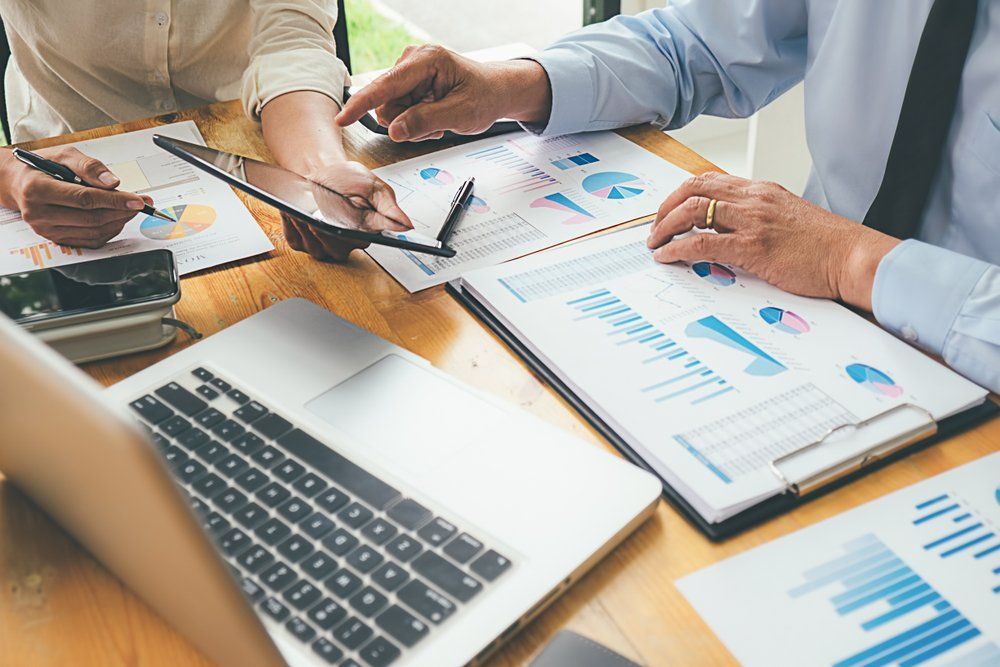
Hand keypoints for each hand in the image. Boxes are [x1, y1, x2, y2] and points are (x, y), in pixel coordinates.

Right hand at [0, 146, 149, 247]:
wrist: (19, 183)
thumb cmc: (42, 166)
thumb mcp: (63, 155)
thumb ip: (89, 166)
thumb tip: (112, 182)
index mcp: (38, 189)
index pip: (85, 199)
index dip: (115, 200)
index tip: (138, 200)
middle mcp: (39, 213)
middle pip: (91, 218)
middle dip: (122, 211)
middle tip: (140, 204)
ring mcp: (46, 230)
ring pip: (93, 232)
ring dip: (118, 222)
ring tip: (130, 209)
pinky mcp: (55, 239)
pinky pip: (89, 240)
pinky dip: (109, 231)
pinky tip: (117, 219)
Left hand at [282, 161, 411, 261]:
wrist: (321, 170)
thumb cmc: (347, 179)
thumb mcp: (373, 187)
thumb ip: (389, 208)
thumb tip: (406, 226)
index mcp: (368, 231)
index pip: (369, 244)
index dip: (360, 239)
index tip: (354, 231)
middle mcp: (347, 242)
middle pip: (339, 248)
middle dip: (329, 231)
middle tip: (322, 214)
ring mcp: (325, 243)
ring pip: (317, 247)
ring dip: (308, 228)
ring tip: (305, 211)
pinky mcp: (304, 240)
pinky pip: (298, 240)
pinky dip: (293, 226)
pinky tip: (294, 214)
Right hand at [336, 45, 552, 141]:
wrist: (495, 91)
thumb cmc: (484, 96)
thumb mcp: (460, 114)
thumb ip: (425, 121)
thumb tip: (394, 130)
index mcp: (427, 60)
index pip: (386, 85)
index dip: (362, 104)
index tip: (342, 119)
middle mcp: (412, 60)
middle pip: (386, 103)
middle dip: (406, 122)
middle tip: (436, 125)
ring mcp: (408, 71)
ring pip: (391, 110)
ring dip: (412, 124)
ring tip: (438, 120)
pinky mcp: (408, 83)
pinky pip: (398, 111)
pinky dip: (414, 120)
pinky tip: (433, 116)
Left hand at [645, 173, 901, 310]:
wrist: (852, 257)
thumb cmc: (825, 245)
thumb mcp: (787, 219)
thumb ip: (758, 218)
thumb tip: (730, 231)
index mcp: (762, 190)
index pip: (710, 180)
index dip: (682, 194)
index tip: (668, 211)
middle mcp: (753, 198)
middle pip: (694, 188)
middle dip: (665, 207)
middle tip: (654, 228)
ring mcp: (752, 220)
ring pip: (692, 210)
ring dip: (665, 227)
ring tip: (655, 244)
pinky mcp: (752, 246)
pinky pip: (702, 243)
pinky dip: (677, 249)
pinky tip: (668, 257)